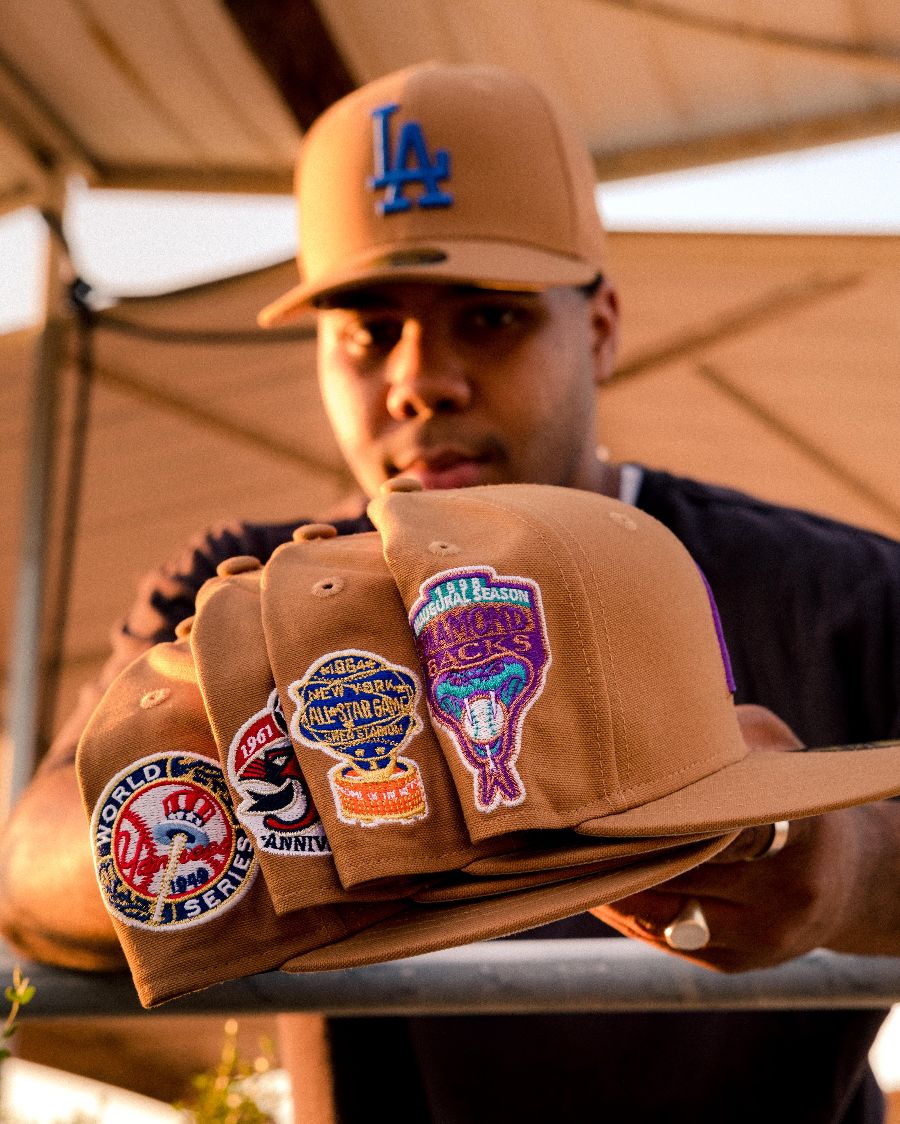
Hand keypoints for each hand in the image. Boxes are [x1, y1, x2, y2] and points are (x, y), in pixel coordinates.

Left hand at [589, 703, 896, 971]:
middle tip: (564, 823)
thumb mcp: (771, 748)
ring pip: (662, 912)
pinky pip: (662, 938)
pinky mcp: (733, 964)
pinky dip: (623, 911)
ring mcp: (761, 937)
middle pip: (679, 872)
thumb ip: (724, 737)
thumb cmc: (785, 794)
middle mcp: (785, 893)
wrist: (844, 877)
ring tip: (560, 856)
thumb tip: (651, 719)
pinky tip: (592, 885)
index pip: (717, 824)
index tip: (606, 798)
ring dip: (609, 886)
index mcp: (799, 830)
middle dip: (619, 848)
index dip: (656, 813)